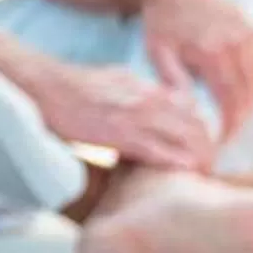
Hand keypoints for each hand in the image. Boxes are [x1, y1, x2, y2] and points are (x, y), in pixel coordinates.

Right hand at [32, 59, 217, 171]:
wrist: (42, 84)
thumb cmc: (70, 85)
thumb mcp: (114, 78)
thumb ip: (138, 90)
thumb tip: (154, 100)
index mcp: (146, 88)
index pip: (191, 108)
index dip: (203, 130)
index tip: (205, 147)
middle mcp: (146, 99)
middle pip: (195, 124)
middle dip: (208, 147)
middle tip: (210, 167)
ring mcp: (133, 115)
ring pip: (182, 136)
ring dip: (198, 157)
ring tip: (203, 174)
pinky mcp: (117, 133)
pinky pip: (155, 149)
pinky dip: (173, 161)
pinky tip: (184, 171)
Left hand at [138, 0, 252, 141]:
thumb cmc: (161, 23)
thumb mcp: (158, 51)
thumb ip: (172, 80)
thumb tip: (188, 109)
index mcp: (212, 52)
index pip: (230, 99)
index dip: (229, 124)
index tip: (221, 140)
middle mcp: (236, 43)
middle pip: (247, 93)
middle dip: (240, 118)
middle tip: (228, 135)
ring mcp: (248, 36)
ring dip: (250, 103)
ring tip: (235, 120)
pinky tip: (243, 98)